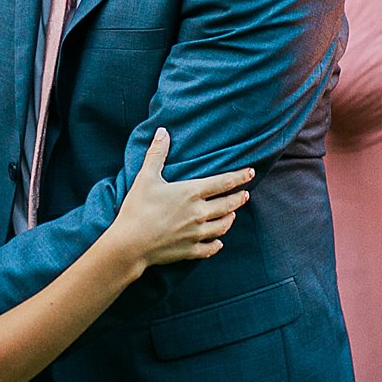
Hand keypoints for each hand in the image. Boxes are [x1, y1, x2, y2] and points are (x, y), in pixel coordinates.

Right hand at [106, 130, 254, 268]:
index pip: (223, 182)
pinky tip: (218, 242)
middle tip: (245, 194)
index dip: (239, 176)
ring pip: (222, 226)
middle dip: (238, 198)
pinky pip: (210, 248)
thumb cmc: (137, 209)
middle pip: (227, 205)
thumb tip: (163, 131)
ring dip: (230, 219)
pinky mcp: (190, 250)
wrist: (130, 244)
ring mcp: (196, 233)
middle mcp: (199, 213)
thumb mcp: (146, 177)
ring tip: (233, 215)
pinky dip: (217, 244)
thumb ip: (156, 154)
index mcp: (191, 193)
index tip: (250, 172)